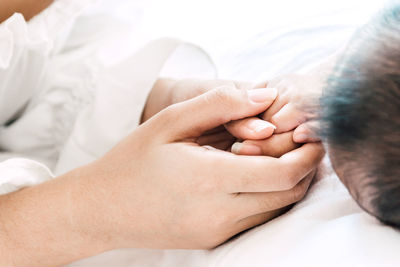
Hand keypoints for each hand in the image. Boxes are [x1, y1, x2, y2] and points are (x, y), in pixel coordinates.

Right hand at [82, 86, 323, 249]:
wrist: (103, 209)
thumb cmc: (133, 161)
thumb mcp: (170, 121)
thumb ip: (219, 104)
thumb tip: (265, 96)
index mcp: (209, 180)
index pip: (283, 174)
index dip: (307, 155)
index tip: (313, 135)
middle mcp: (220, 212)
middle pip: (288, 194)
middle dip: (305, 168)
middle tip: (302, 143)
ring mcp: (218, 231)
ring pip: (277, 209)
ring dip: (288, 183)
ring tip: (280, 156)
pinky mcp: (214, 240)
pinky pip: (257, 219)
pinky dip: (268, 196)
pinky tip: (254, 175)